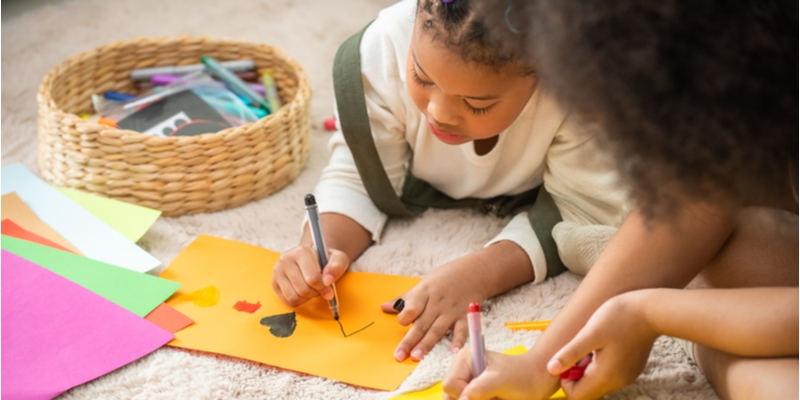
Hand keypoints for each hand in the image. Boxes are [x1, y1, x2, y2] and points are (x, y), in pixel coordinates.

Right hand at [271, 244, 348, 306]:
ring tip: (311, 288)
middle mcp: (286, 259)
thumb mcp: (338, 258)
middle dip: (315, 292)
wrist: (312, 258)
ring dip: (307, 297)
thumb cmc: (325, 260)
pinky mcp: (274, 283)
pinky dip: (299, 301)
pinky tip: (303, 291)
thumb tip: (328, 280)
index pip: (312, 279)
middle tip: (320, 286)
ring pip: (294, 297)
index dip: (323, 287)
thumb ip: (337, 266)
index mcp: (302, 251)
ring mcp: (278, 271)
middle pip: (303, 290)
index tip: (328, 286)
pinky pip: (288, 301)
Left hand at [383, 271, 475, 361]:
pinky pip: (461, 330)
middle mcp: (437, 303)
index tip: (401, 323)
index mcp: (424, 293)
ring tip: (416, 357)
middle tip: (400, 355)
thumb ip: (404, 300)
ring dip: (426, 344)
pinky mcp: (464, 316)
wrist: (471, 272)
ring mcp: (451, 311)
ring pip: (437, 330)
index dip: (406, 315)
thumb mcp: (422, 285)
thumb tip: (383, 307)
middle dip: (410, 340)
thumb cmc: (443, 279)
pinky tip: (453, 351)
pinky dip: (458, 341)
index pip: (413, 306)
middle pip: (422, 323)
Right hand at [443, 347, 559, 399]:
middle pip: (452, 398)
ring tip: (495, 398)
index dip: (464, 396)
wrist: (537, 381)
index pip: (449, 385)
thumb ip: (479, 389)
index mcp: (464, 360)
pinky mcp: (473, 395)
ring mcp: (467, 385)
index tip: (484, 395)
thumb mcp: (501, 380)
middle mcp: (462, 372)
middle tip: (493, 397)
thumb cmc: (522, 376)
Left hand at [546, 291, 658, 399]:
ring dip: (588, 367)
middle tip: (581, 349)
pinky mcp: (631, 369)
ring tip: (593, 345)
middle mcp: (617, 382)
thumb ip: (570, 353)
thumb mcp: (590, 333)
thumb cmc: (619, 317)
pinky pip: (609, 375)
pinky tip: (604, 344)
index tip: (570, 358)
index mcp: (605, 376)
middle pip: (587, 390)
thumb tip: (551, 369)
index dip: (566, 380)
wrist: (653, 310)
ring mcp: (626, 376)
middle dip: (577, 373)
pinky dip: (600, 364)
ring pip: (597, 382)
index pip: (576, 396)